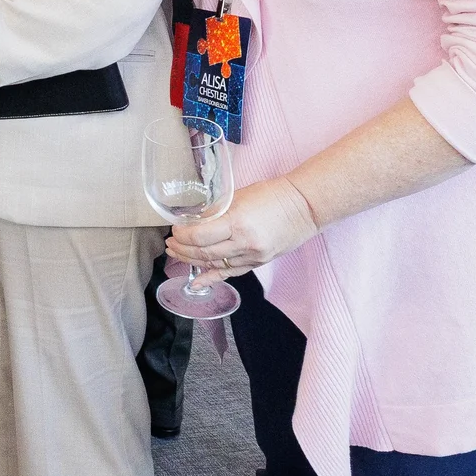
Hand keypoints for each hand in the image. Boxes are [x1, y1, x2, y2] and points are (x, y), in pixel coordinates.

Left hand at [165, 176, 320, 279]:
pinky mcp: (258, 262)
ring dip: (192, 260)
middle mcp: (244, 242)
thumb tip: (194, 220)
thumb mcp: (239, 196)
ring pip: (215, 264)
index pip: (200, 235)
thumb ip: (217, 211)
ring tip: (177, 254)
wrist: (304, 207)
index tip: (174, 230)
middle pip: (204, 252)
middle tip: (170, 243)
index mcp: (238, 222)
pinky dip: (212, 277)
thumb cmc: (272, 195)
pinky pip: (231, 273)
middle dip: (182, 249)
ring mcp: (252, 256)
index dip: (183, 235)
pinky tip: (196, 281)